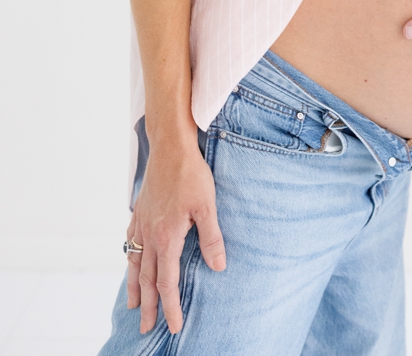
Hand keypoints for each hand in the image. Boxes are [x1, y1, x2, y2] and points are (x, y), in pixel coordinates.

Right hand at [126, 135, 225, 334]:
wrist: (170, 147)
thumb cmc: (191, 174)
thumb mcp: (207, 205)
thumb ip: (211, 238)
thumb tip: (218, 266)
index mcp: (166, 238)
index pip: (166, 282)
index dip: (171, 306)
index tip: (175, 325)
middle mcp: (149, 235)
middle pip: (147, 280)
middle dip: (148, 306)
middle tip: (146, 328)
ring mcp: (141, 224)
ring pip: (135, 264)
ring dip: (134, 288)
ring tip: (132, 306)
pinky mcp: (139, 212)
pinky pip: (131, 244)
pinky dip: (130, 260)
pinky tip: (132, 264)